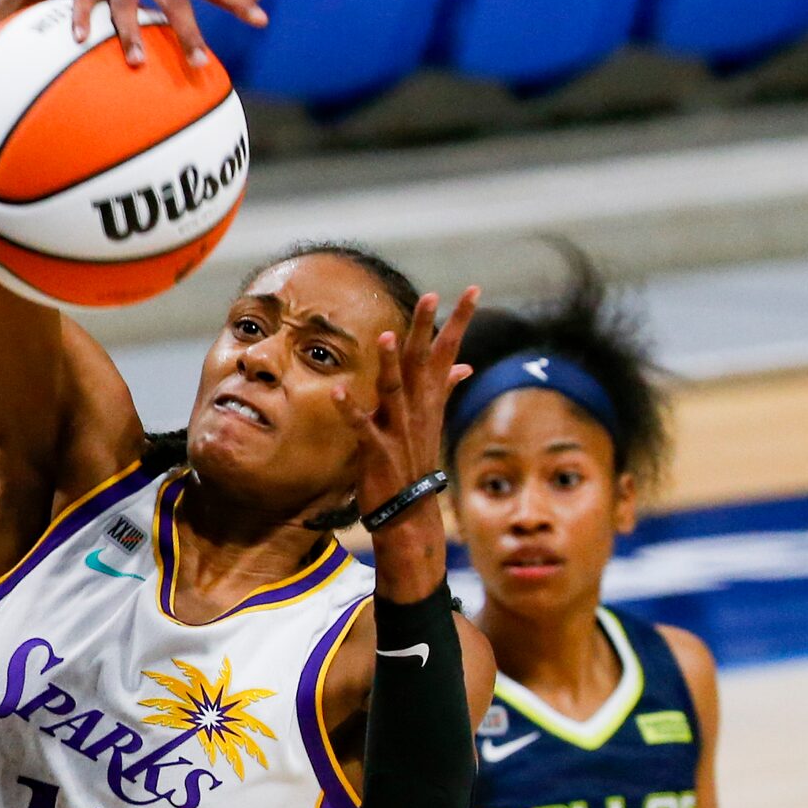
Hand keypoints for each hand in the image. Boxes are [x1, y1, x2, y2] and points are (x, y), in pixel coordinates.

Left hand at [341, 286, 478, 598]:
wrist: (409, 516)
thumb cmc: (413, 468)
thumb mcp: (430, 424)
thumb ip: (443, 392)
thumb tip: (464, 367)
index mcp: (429, 403)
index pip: (446, 354)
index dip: (457, 322)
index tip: (470, 290)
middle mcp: (418, 413)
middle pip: (425, 363)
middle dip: (429, 329)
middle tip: (434, 295)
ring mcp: (399, 433)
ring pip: (396, 391)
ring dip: (392, 364)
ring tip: (388, 335)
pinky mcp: (377, 453)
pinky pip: (363, 428)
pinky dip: (350, 410)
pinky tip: (337, 392)